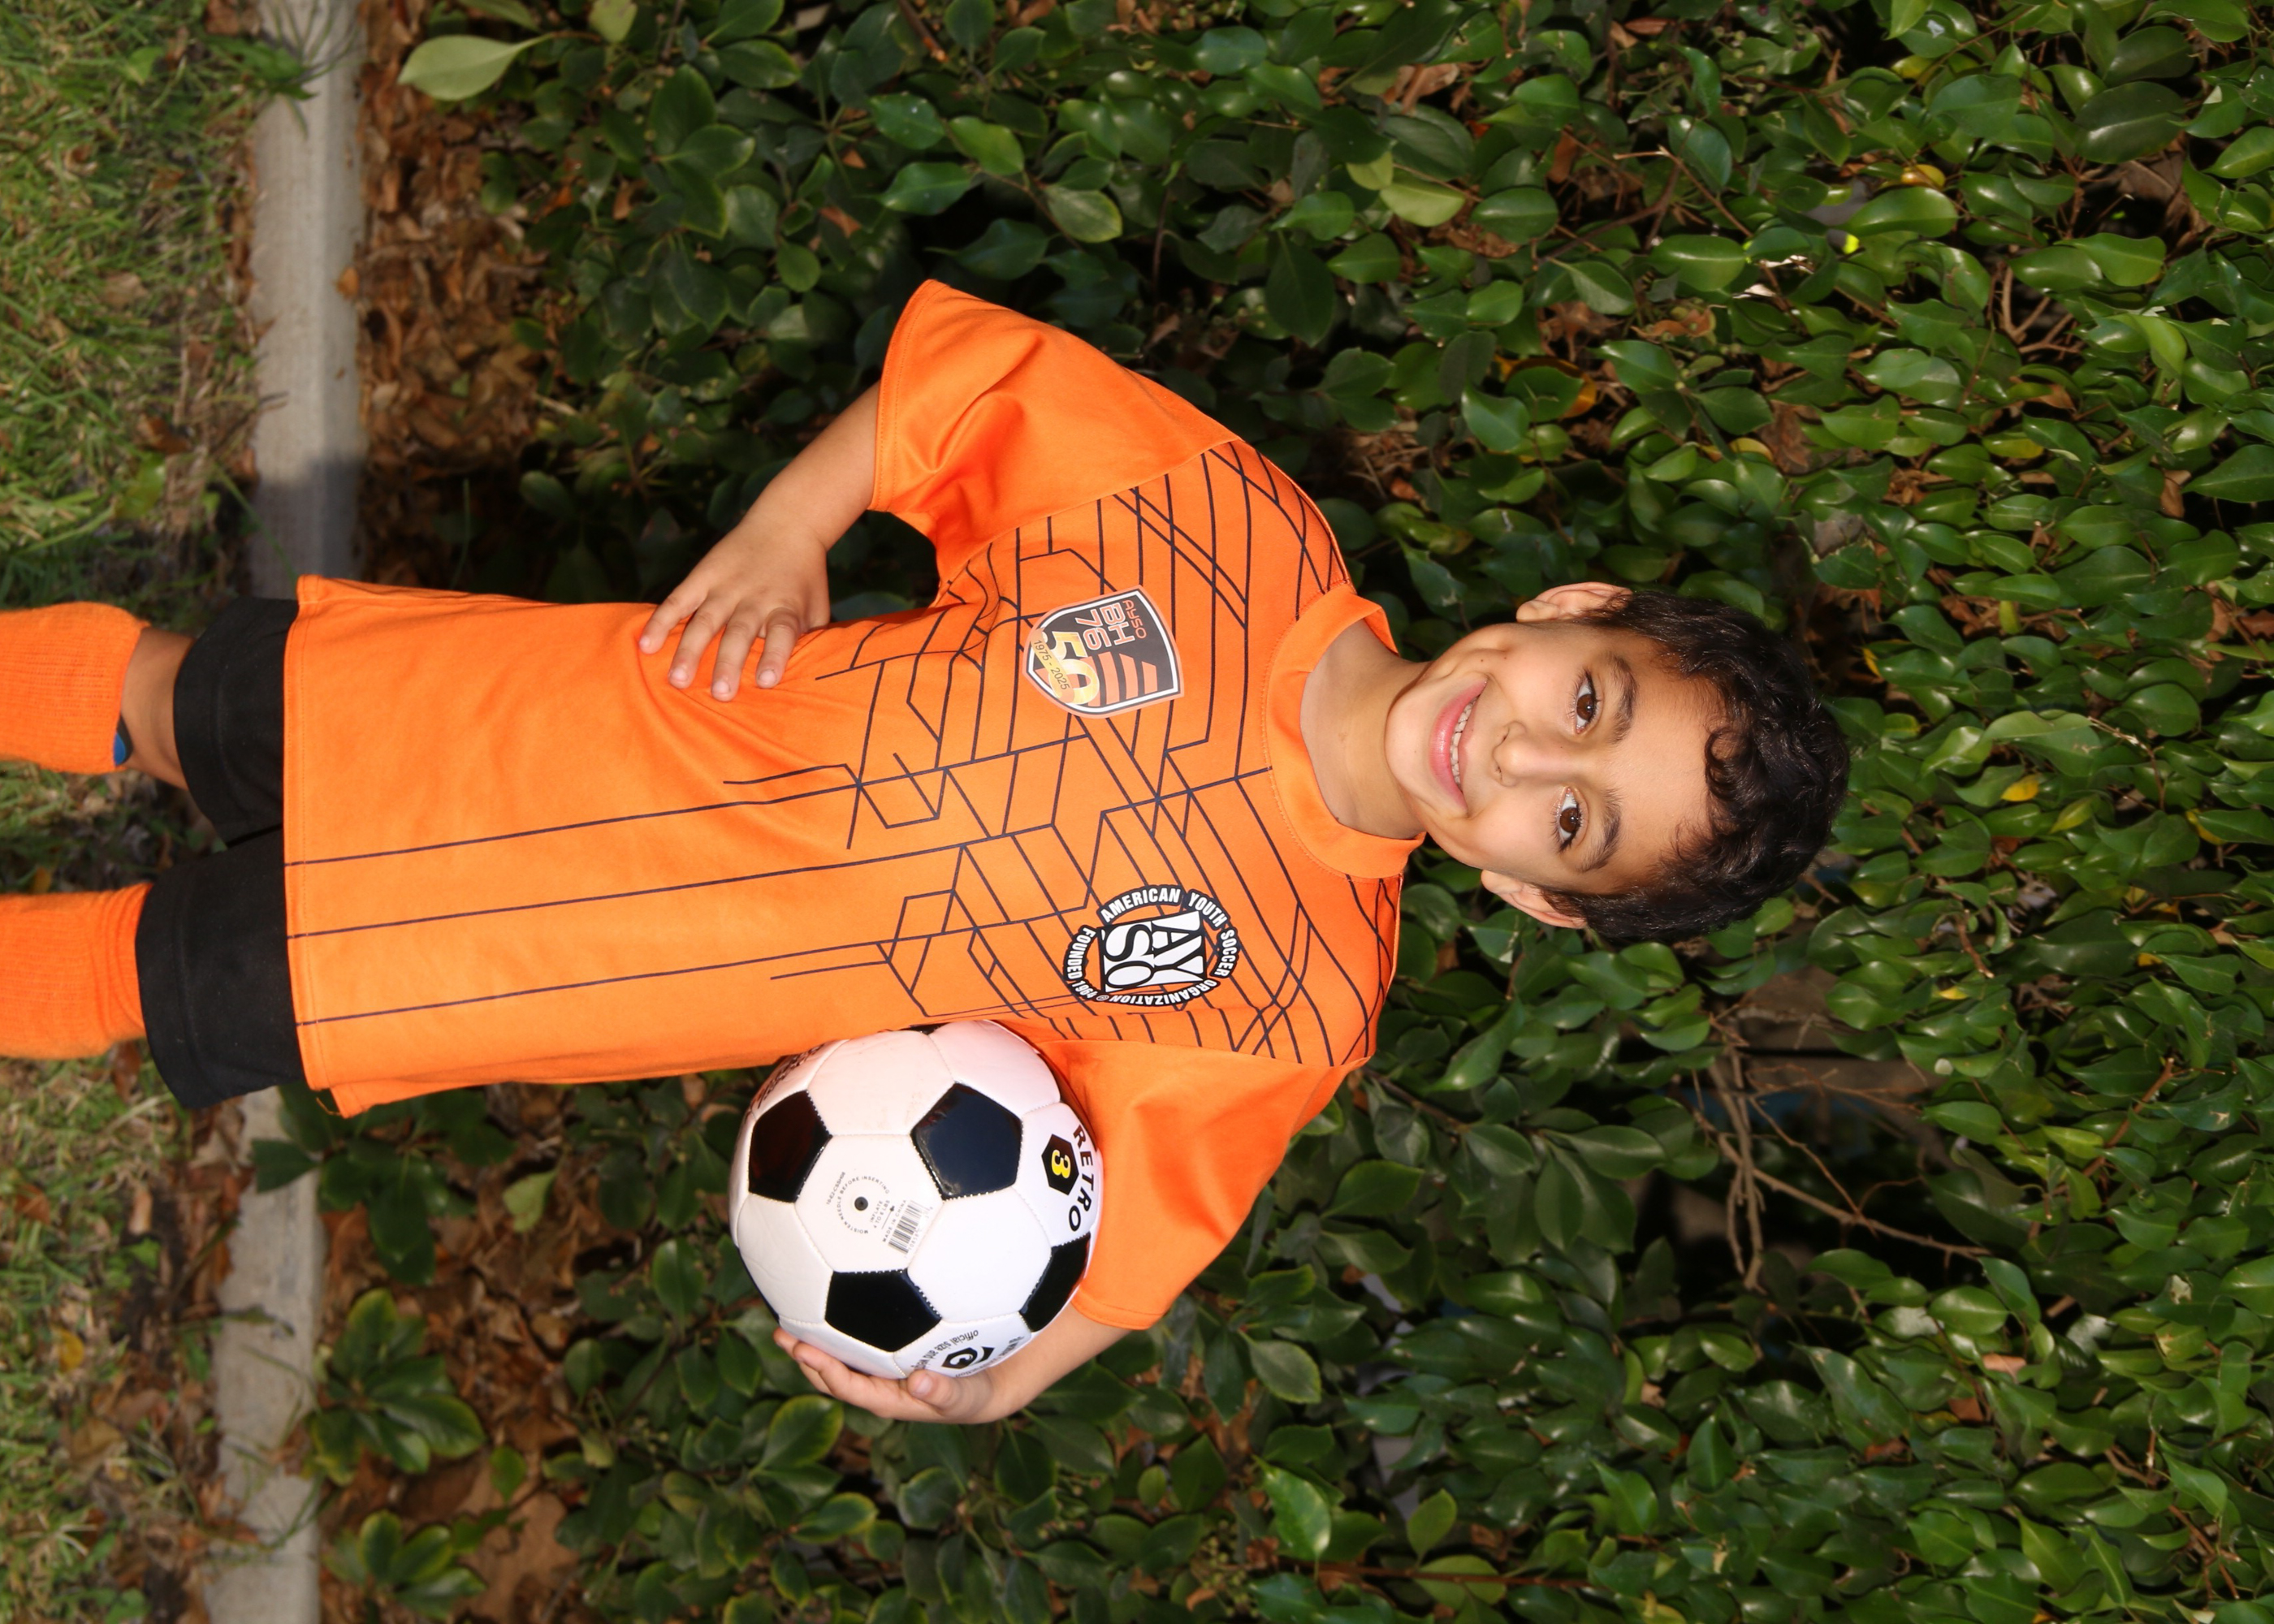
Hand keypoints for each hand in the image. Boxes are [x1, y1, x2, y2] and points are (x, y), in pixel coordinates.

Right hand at [636, 387, 879, 699]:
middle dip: (729, 663)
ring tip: (677, 681)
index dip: (775, 655)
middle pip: (740, 632)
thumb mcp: (816, 607)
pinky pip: (678, 600)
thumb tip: (804, 680)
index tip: (767, 681)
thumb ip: (809, 640)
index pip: (782, 633)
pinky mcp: (703, 575)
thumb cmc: (804, 579)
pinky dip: (661, 621)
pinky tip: (646, 645)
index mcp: (785, 606)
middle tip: (720, 695)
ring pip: (705, 621)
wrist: (788, 522)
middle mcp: (755, 597)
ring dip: (690, 651)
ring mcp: (726, 585)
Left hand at [773, 1330, 1013, 1422]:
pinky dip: (836, 1329)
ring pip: (838, 1360)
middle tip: (782, 1333)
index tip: (803, 1351)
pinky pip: (854, 1343)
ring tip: (787, 1321)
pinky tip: (825, 1302)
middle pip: (832, 1375)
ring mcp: (880, 1372)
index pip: (849, 1387)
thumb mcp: (967, 1398)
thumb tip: (920, 1382)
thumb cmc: (975, 1395)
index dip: (824, 1370)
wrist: (987, 1387)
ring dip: (813, 1343)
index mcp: (889, 1400)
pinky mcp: (887, 1355)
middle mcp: (877, 1387)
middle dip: (805, 1356)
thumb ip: (945, 1393)